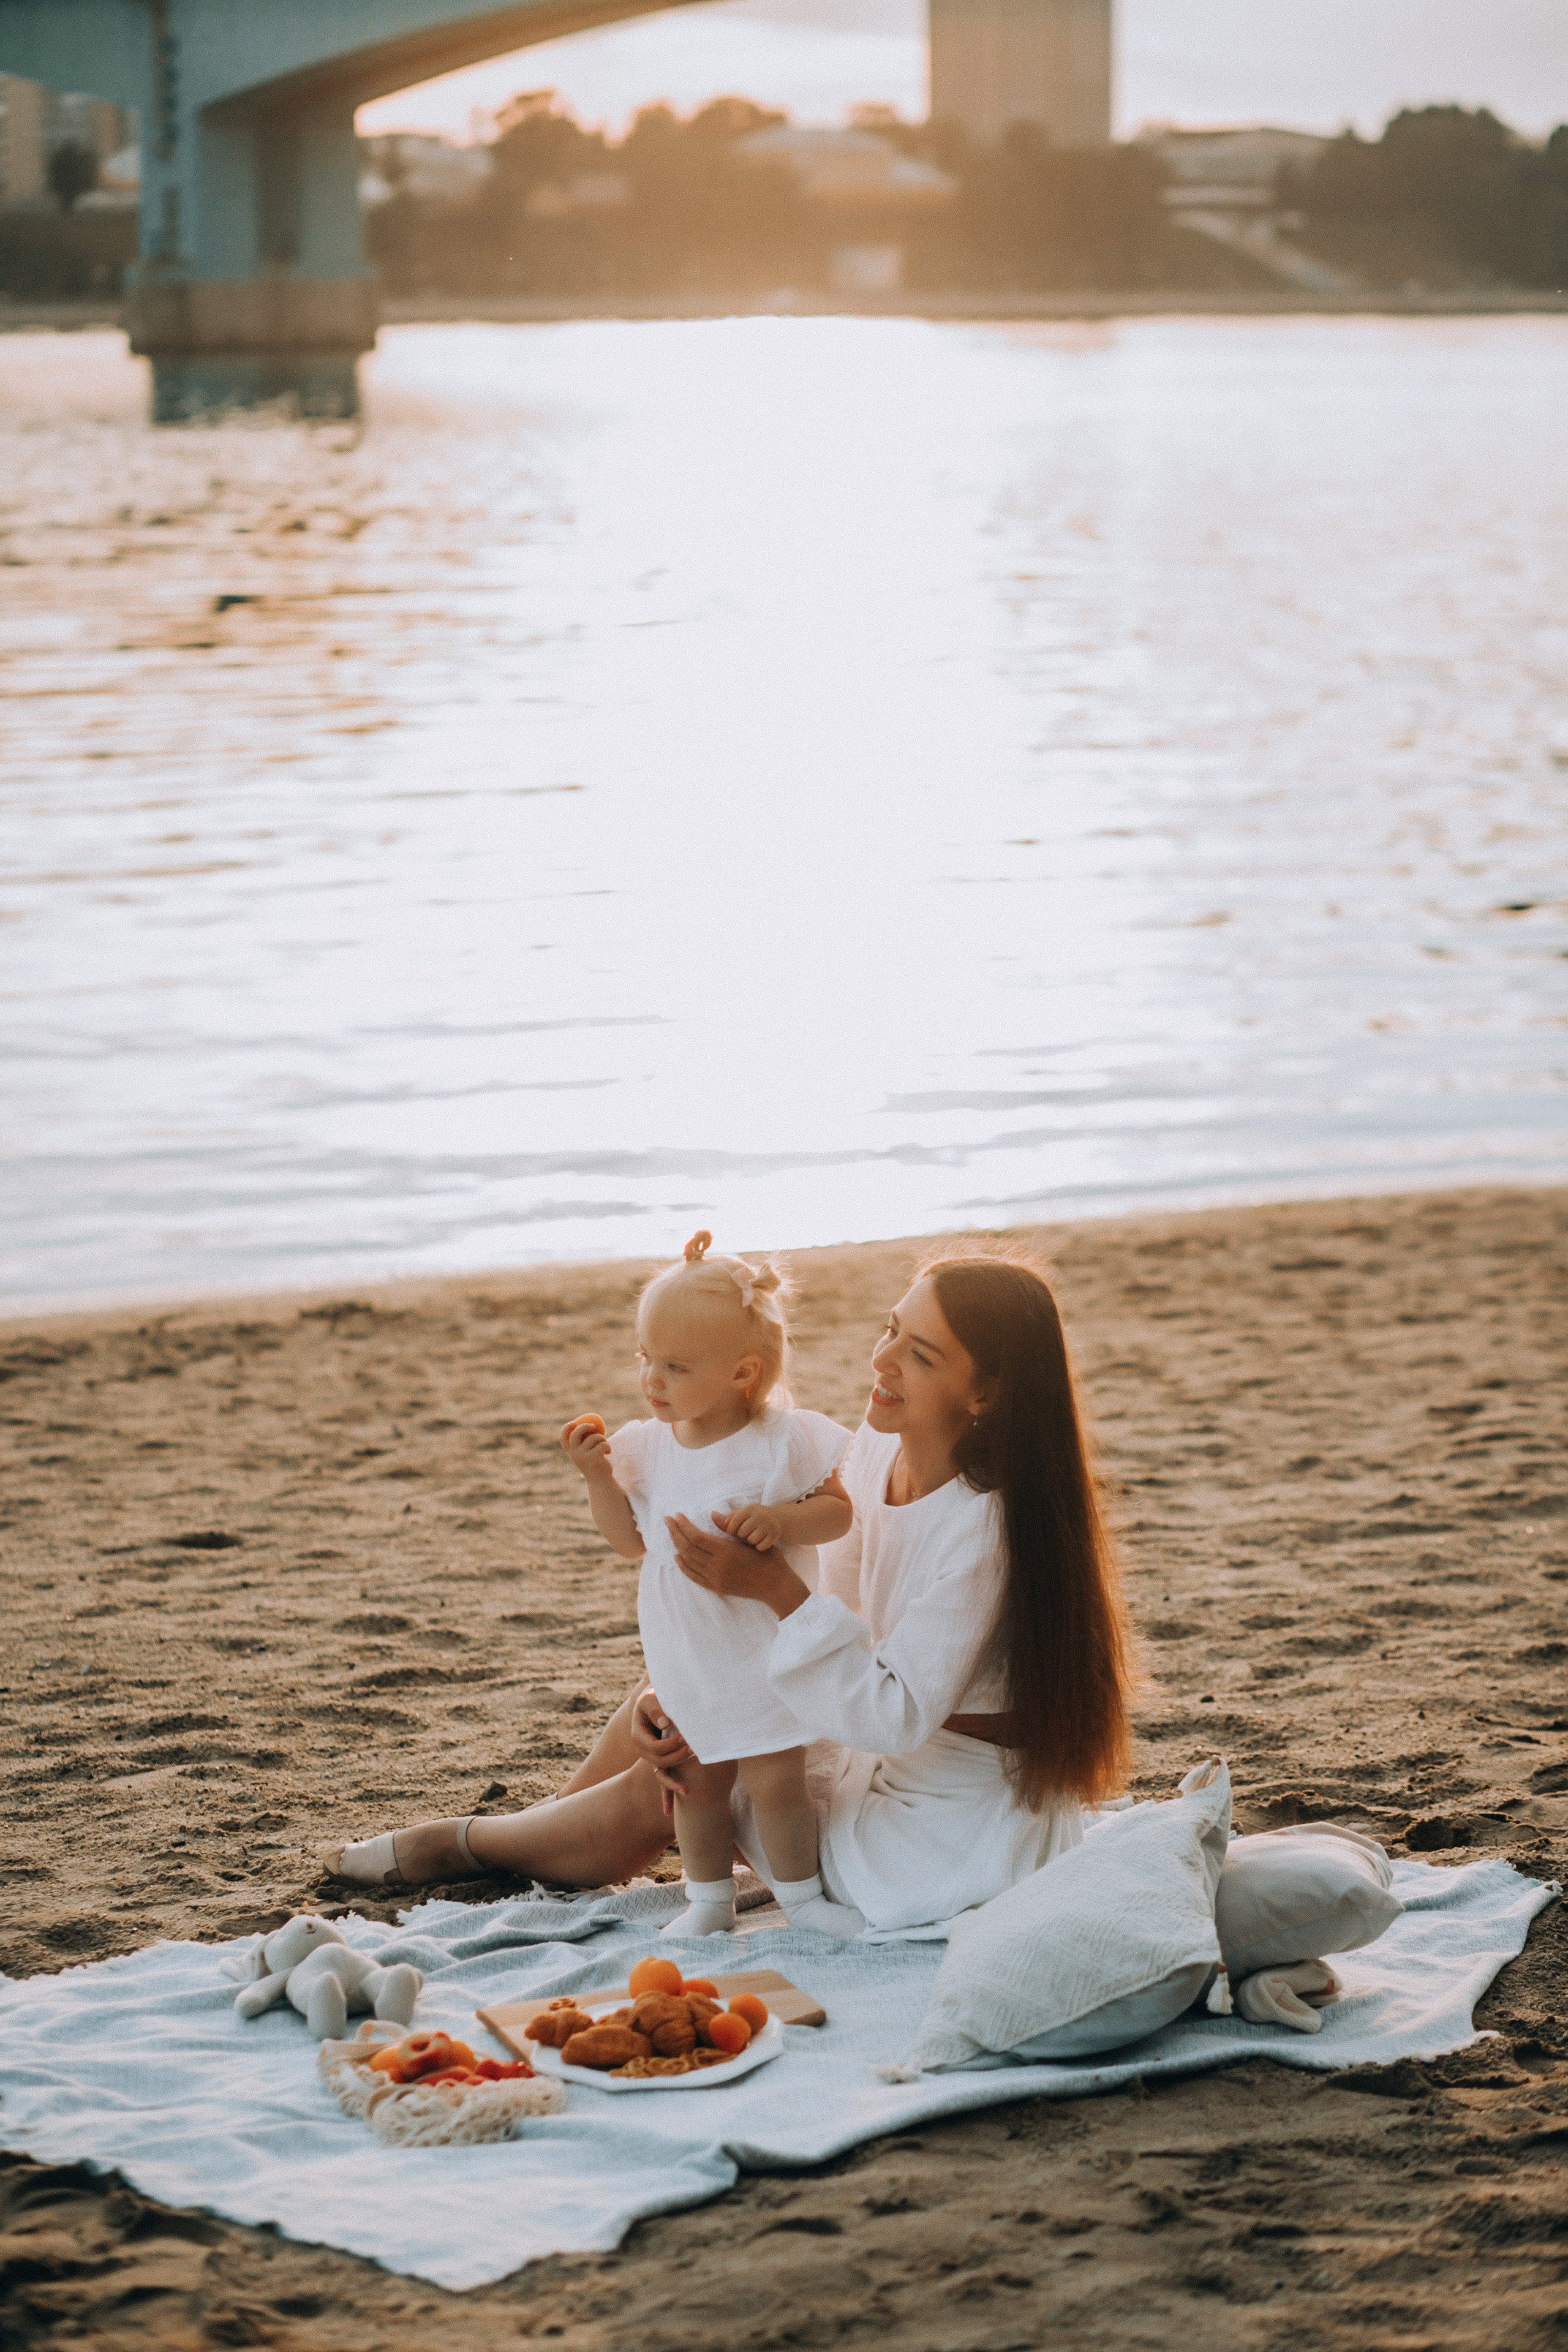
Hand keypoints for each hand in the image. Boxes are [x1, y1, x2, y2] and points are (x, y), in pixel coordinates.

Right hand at [560, 1415, 612, 1479]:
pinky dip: (607, 1445)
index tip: (574, 1422)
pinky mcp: (592, 1459)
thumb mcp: (588, 1452)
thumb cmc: (595, 1462)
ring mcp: (582, 1457)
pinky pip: (602, 1444)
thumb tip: (590, 1422)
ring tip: (605, 1445)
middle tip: (593, 1426)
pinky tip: (608, 1452)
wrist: (600, 1480)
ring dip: (602, 1439)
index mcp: (571, 1451)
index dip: (566, 1428)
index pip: (563, 1438)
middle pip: (576, 1434)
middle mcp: (574, 1454)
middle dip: (585, 1426)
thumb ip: (585, 1440)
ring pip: (594, 1438)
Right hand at [630, 1688, 693, 1810]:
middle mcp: (643, 1751)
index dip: (672, 1745)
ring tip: (687, 1791)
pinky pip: (663, 1780)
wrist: (657, 1699)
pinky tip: (669, 1812)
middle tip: (695, 1749)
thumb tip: (666, 1722)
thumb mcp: (651, 1697)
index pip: (656, 1748)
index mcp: (638, 1737)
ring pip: (661, 1776)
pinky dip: (666, 1795)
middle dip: (678, 1759)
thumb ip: (656, 1708)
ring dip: (673, 1784)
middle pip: (660, 1763)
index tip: (687, 1737)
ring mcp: (652, 1758)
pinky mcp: (662, 1761)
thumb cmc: (655, 1696)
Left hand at [665, 1514, 809, 1618]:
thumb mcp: (751, 1539)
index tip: (677, 1515)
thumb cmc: (769, 1559)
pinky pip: (694, 1577)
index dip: (684, 1525)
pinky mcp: (717, 1588)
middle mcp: (718, 1566)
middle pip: (688, 1548)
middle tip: (667, 1520)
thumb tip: (712, 1514)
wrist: (776, 1586)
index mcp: (726, 1552)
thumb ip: (729, 1528)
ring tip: (671, 1533)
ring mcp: (716, 1579)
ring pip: (689, 1561)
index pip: (696, 1536)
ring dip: (677, 1546)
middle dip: (675, 1532)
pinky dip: (684, 1566)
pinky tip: (678, 1557)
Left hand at [720, 1503, 783, 1552]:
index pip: (734, 1521)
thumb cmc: (751, 1520)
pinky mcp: (775, 1535)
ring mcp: (770, 1524)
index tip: (733, 1531)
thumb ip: (726, 1519)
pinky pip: (761, 1546)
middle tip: (746, 1534)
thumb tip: (712, 1515)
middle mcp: (761, 1514)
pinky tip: (760, 1543)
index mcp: (750, 1508)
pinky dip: (759, 1547)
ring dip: (750, 1542)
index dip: (731, 1529)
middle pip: (742, 1532)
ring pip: (751, 1540)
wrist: (776, 1520)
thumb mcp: (740, 1517)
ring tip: (753, 1538)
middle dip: (742, 1536)